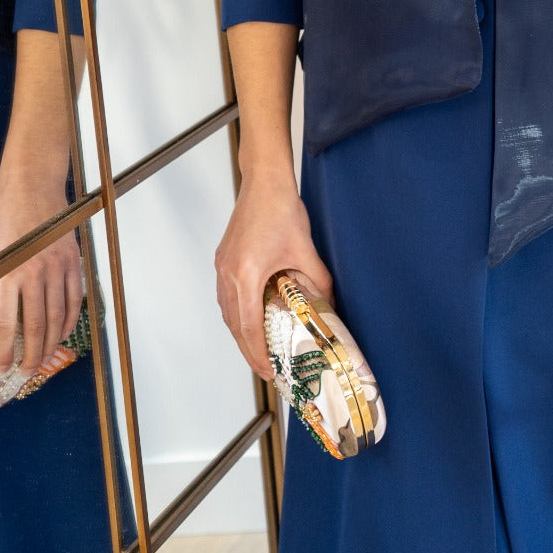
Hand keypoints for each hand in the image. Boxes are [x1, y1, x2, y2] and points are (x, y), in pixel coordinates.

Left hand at [0, 179, 82, 375]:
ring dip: (52, 340)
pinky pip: (76, 295)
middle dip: (32, 352)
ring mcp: (58, 267)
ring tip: (46, 356)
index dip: (4, 348)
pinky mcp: (73, 260)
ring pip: (59, 314)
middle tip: (27, 369)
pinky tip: (65, 329)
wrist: (34, 185)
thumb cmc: (7, 214)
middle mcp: (36, 273)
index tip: (3, 364)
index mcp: (11, 272)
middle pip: (37, 324)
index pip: (8, 322)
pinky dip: (72, 316)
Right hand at [215, 171, 335, 379]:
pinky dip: (238, 313)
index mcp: (246, 276)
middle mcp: (228, 274)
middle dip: (249, 351)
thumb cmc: (282, 210)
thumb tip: (330, 305)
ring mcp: (222, 266)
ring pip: (228, 312)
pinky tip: (252, 316)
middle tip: (266, 368)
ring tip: (260, 348)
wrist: (264, 181)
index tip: (270, 372)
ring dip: (241, 333)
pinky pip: (226, 296)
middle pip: (234, 325)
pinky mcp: (223, 259)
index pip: (249, 328)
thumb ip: (318, 281)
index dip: (258, 354)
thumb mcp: (305, 249)